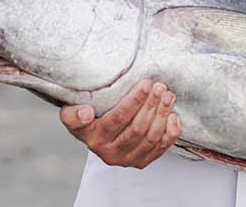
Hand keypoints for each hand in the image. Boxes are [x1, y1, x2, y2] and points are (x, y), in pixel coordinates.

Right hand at [59, 78, 180, 168]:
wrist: (96, 134)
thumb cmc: (88, 119)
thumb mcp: (72, 114)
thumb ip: (73, 114)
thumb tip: (85, 113)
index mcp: (93, 139)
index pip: (117, 119)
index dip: (134, 101)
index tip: (145, 84)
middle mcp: (109, 153)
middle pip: (137, 128)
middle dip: (151, 105)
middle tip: (160, 86)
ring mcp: (127, 160)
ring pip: (150, 137)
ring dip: (162, 114)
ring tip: (168, 96)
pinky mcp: (142, 162)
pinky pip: (161, 148)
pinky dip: (170, 132)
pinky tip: (173, 116)